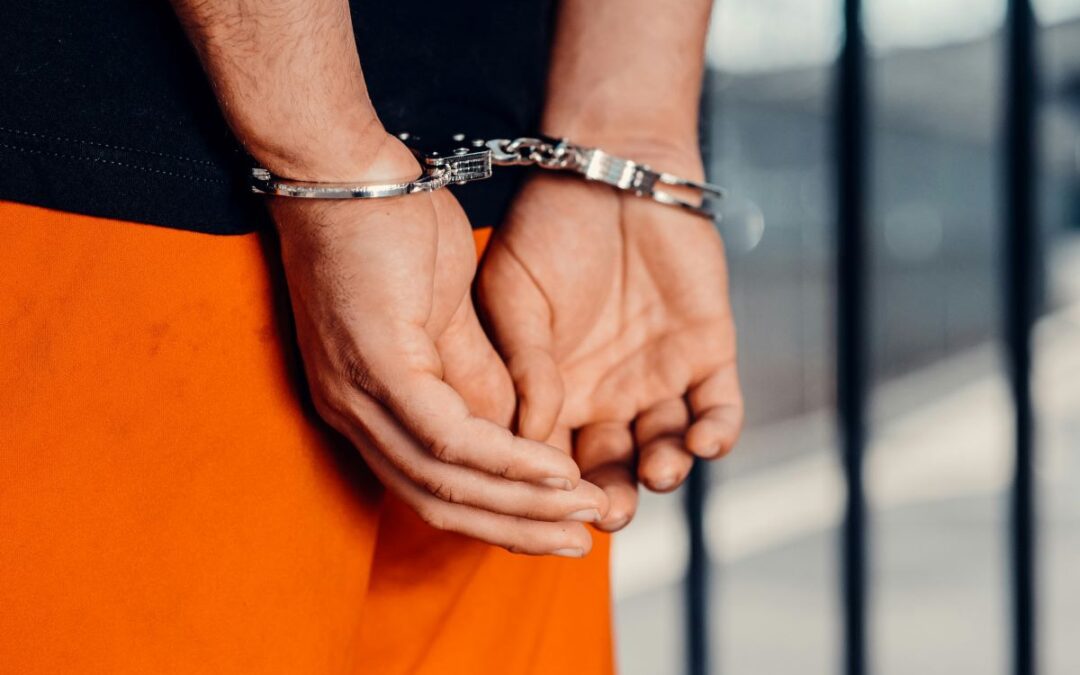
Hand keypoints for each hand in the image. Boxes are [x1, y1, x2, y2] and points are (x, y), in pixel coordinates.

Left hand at [273, 134, 607, 555]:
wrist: (342, 168)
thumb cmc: (386, 229)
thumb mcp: (441, 313)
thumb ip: (470, 373)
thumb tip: (507, 428)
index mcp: (365, 403)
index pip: (430, 488)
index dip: (496, 515)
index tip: (554, 527)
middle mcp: (354, 413)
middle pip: (437, 504)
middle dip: (515, 531)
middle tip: (579, 547)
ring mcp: (359, 395)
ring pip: (444, 484)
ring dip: (521, 506)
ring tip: (582, 514)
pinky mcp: (377, 365)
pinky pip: (448, 436)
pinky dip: (505, 461)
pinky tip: (553, 471)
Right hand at [477, 147, 742, 531]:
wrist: (610, 170)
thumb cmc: (548, 230)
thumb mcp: (512, 296)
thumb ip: (520, 365)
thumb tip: (527, 436)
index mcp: (552, 390)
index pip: (550, 458)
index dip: (550, 489)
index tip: (552, 509)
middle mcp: (605, 394)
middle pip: (610, 465)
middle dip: (612, 496)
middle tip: (610, 514)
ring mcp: (658, 375)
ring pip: (666, 445)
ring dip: (665, 469)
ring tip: (657, 471)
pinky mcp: (707, 352)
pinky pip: (718, 406)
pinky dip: (716, 431)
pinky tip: (705, 442)